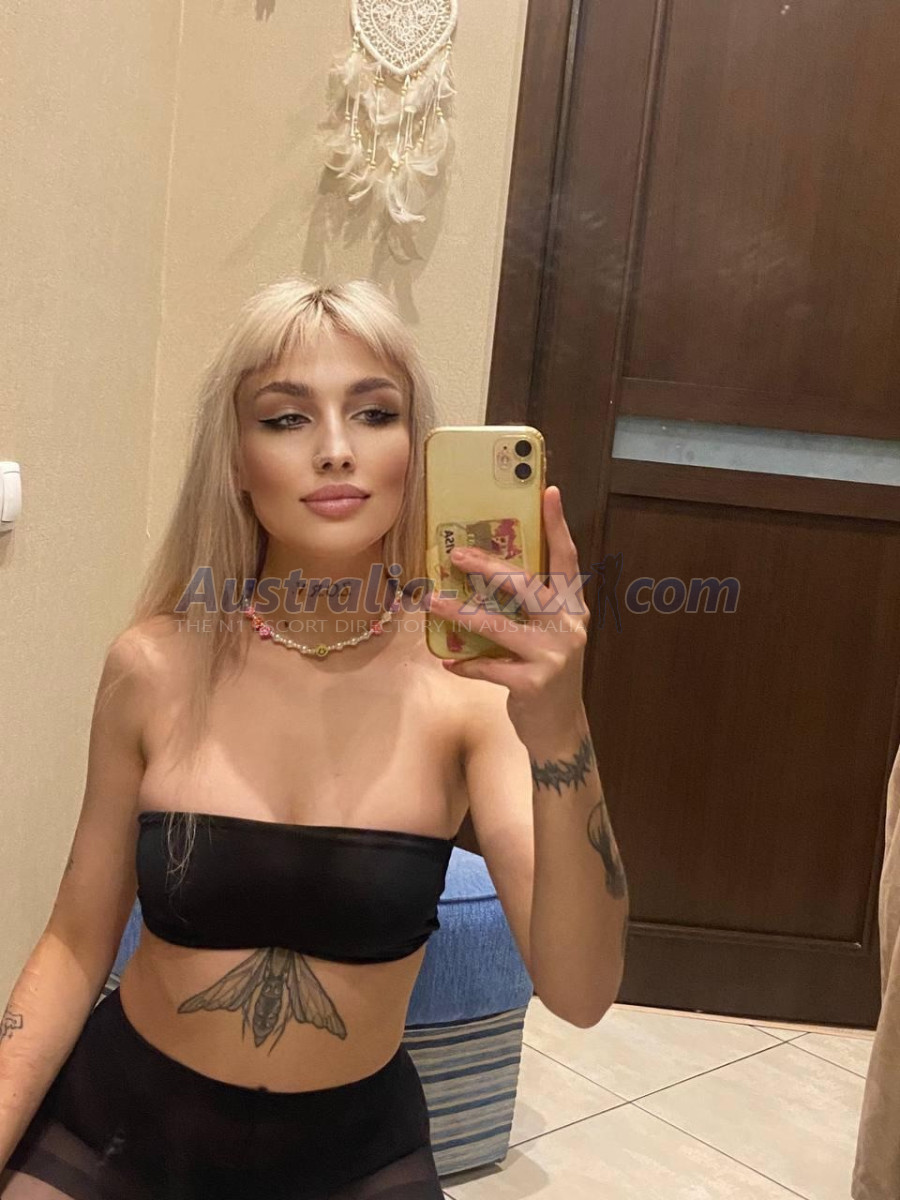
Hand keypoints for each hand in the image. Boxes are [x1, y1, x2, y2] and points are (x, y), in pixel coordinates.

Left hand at [429, 485, 591, 742]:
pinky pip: (489, 667)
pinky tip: (448, 661)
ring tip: (433, 600)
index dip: (558, 526)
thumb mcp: (548, 634)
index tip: (549, 492)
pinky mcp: (533, 683)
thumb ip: (531, 606)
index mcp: (572, 608)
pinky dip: (466, 664)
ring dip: (461, 613)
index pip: (567, 560)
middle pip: (526, 585)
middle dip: (488, 566)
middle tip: (455, 553)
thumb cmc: (546, 673)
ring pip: (499, 626)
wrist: (560, 730)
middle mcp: (568, 626)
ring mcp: (552, 656)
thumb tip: (484, 569)